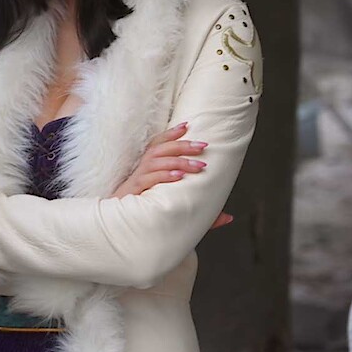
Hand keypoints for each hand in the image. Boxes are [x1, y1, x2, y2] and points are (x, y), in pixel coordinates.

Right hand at [111, 122, 232, 228]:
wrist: (122, 226)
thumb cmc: (148, 213)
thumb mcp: (176, 208)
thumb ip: (202, 212)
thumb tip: (229, 217)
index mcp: (148, 167)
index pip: (157, 144)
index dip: (170, 134)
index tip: (187, 125)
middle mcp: (142, 170)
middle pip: (160, 150)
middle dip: (182, 145)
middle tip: (203, 146)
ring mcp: (138, 180)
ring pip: (156, 162)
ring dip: (178, 161)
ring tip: (198, 165)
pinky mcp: (135, 193)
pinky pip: (149, 180)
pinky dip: (164, 176)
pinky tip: (178, 176)